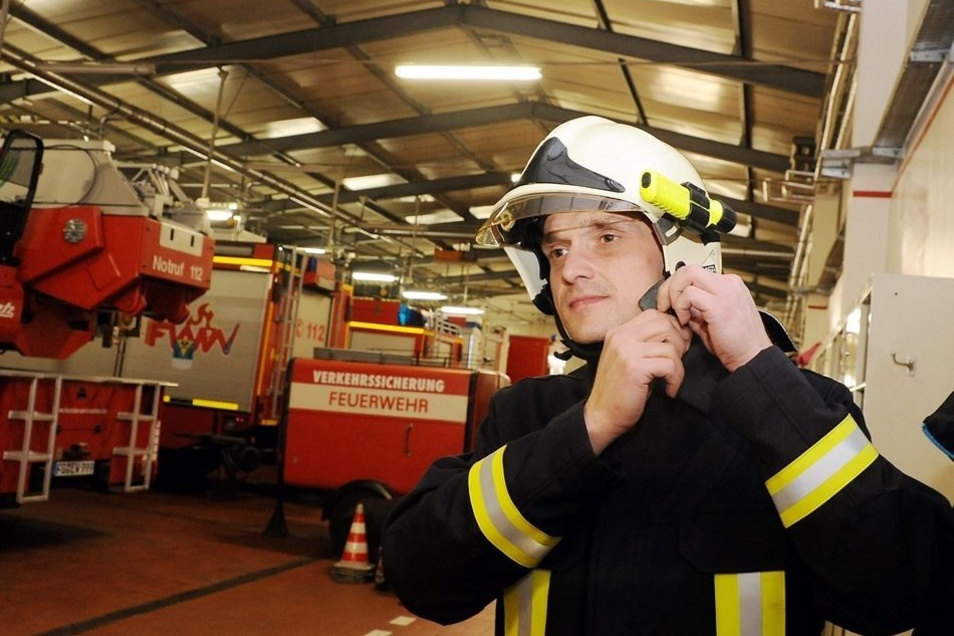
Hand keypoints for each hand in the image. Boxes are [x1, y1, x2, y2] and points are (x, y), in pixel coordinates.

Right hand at [584, 310, 690, 453]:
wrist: (601, 416)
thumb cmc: (619, 392)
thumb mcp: (630, 360)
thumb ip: (646, 344)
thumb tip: (679, 334)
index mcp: (618, 332)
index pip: (655, 314)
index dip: (672, 328)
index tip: (676, 348)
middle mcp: (621, 336)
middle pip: (665, 324)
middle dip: (680, 342)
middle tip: (677, 363)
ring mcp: (626, 350)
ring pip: (671, 345)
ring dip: (678, 365)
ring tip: (671, 379)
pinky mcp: (635, 367)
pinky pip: (670, 364)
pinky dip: (676, 379)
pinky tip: (669, 389)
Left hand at [656, 265, 771, 372]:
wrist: (753, 358)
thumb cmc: (735, 344)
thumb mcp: (712, 320)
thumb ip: (697, 308)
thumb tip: (678, 303)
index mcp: (728, 285)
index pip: (694, 273)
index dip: (677, 286)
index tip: (669, 303)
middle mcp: (728, 283)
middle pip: (688, 268)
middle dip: (670, 285)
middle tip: (664, 305)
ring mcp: (726, 291)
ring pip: (687, 274)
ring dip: (674, 294)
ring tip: (678, 315)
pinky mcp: (719, 304)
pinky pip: (689, 294)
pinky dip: (680, 306)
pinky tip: (685, 321)